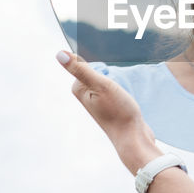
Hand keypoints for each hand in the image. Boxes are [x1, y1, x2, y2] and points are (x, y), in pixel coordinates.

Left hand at [57, 50, 157, 172]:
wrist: (134, 138)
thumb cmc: (118, 112)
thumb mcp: (100, 85)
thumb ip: (80, 69)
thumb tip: (59, 54)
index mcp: (78, 89)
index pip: (90, 63)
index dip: (104, 68)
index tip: (110, 83)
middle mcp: (86, 94)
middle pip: (101, 70)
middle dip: (113, 74)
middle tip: (118, 91)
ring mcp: (99, 101)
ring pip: (111, 79)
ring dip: (121, 82)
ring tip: (123, 97)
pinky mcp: (110, 105)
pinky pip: (117, 89)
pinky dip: (124, 90)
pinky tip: (127, 101)